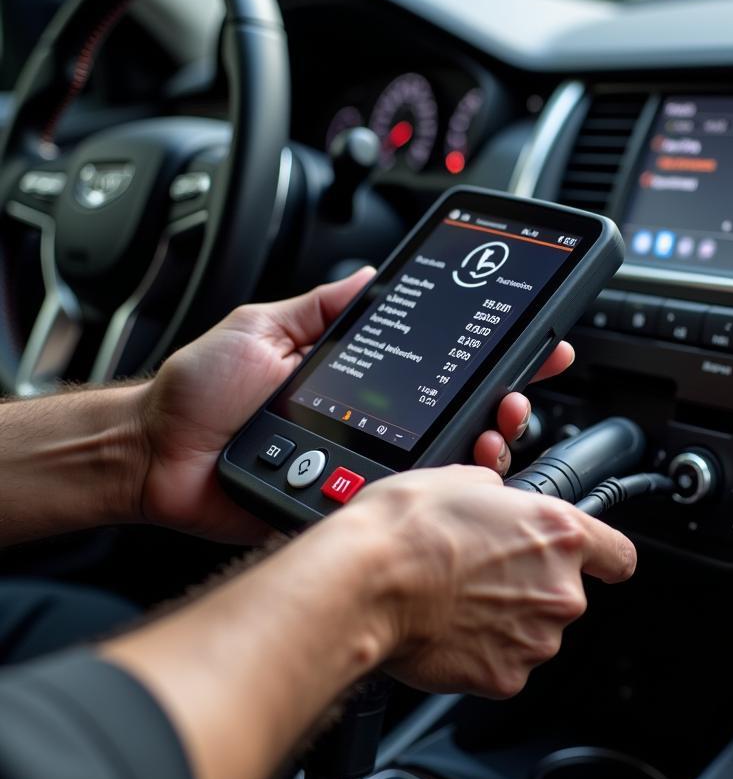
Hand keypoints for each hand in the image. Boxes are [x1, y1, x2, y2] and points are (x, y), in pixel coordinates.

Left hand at [138, 269, 573, 542]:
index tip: (531, 341)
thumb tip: (372, 275)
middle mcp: (368, 424)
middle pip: (453, 418)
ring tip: (496, 429)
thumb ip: (321, 306)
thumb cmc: (200, 391)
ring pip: (438, 466)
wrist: (154, 450)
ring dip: (482, 448)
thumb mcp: (263, 327)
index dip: (485, 355)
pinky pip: (397, 502)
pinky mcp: (342, 503)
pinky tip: (459, 479)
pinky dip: (437, 494)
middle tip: (517, 393)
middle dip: (502, 403)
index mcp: (356, 381)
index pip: (434, 365)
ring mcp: (359, 466)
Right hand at [333, 465, 636, 697]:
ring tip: (456, 601)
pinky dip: (481, 652)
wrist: (366, 583)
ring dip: (506, 621)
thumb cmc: (407, 528)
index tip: (595, 564)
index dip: (604, 559)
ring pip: (533, 632)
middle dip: (531, 588)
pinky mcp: (505, 678)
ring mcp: (536, 639)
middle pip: (564, 594)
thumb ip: (500, 496)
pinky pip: (503, 664)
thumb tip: (497, 501)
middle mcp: (559, 589)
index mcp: (559, 534)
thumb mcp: (461, 479)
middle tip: (481, 574)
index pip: (618, 556)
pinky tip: (448, 631)